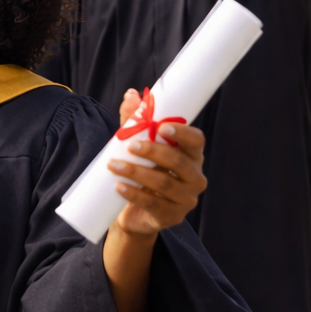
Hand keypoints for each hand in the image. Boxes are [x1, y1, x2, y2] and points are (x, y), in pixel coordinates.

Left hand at [109, 88, 206, 236]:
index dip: (182, 133)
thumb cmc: (142, 171)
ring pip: (164, 183)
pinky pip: (154, 204)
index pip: (197, 141)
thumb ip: (136, 122)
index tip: (161, 126)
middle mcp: (195, 178)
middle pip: (179, 162)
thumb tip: (131, 95)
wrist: (135, 212)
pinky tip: (119, 186)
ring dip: (136, 172)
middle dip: (153, 152)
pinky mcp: (172, 216)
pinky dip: (134, 194)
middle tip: (129, 146)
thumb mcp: (138, 146)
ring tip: (113, 165)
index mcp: (192, 156)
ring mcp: (186, 199)